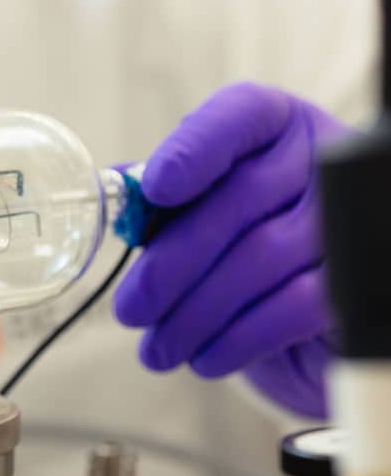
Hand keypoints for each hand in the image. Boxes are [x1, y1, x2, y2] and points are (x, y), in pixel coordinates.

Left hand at [113, 83, 351, 418]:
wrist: (305, 316)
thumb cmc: (238, 245)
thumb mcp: (201, 208)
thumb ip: (162, 201)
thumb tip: (117, 204)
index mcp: (274, 126)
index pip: (238, 117)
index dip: (193, 151)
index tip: (154, 190)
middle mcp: (321, 158)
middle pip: (237, 201)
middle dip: (170, 266)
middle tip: (129, 310)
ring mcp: (347, 217)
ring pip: (259, 259)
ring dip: (194, 313)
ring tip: (158, 348)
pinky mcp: (357, 277)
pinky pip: (292, 307)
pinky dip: (238, 338)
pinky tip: (204, 358)